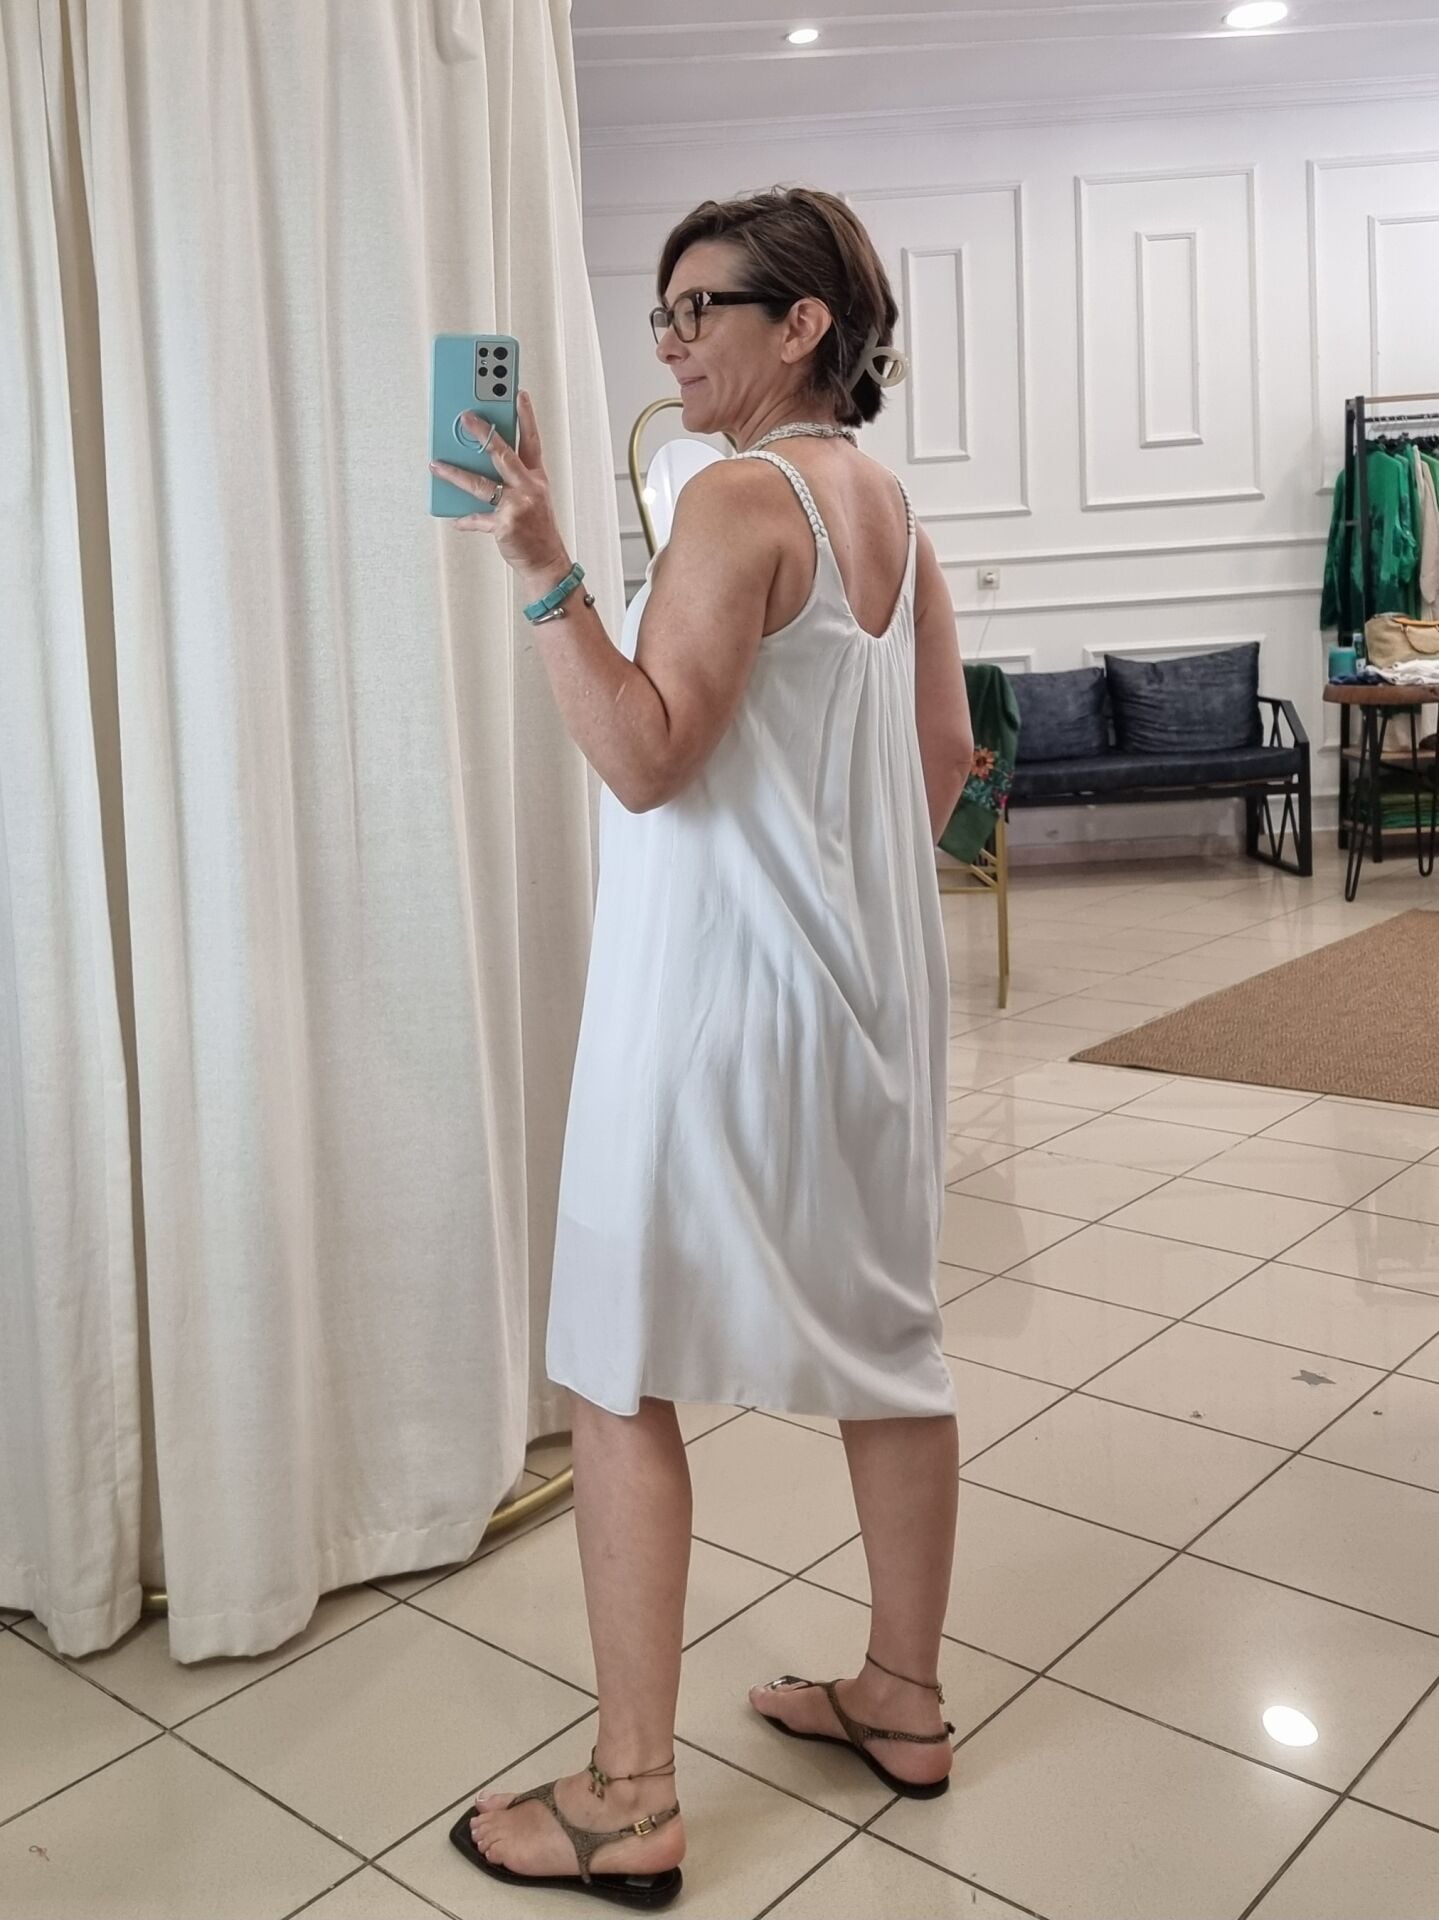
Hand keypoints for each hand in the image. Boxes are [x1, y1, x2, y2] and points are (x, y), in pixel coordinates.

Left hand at [430, 390, 569, 584]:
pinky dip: (464, 519)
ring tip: (436, 464)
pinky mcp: (504, 524)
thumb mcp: (533, 497)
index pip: (531, 440)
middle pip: (503, 454)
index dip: (526, 416)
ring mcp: (517, 506)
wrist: (546, 561)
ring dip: (455, 473)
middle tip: (465, 416)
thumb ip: (511, 478)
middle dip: (482, 433)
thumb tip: (479, 461)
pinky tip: (454, 516)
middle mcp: (528, 487)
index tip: (518, 393)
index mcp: (536, 477)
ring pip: (481, 484)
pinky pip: (477, 518)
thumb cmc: (536, 529)